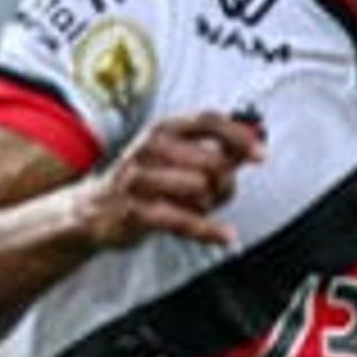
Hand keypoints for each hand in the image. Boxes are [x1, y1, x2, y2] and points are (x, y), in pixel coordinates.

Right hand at [79, 110, 264, 250]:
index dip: (239, 136)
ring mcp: (139, 179)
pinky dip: (208, 230)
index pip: (208, 121)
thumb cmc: (145, 182)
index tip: (261, 155)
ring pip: (198, 187)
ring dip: (209, 205)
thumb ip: (218, 152)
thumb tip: (253, 146)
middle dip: (225, 182)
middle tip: (217, 194)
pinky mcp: (134, 210)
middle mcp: (149, 148)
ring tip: (199, 209)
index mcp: (164, 130)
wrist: (95, 209)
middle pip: (211, 160)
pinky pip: (181, 219)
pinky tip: (225, 235)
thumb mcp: (180, 158)